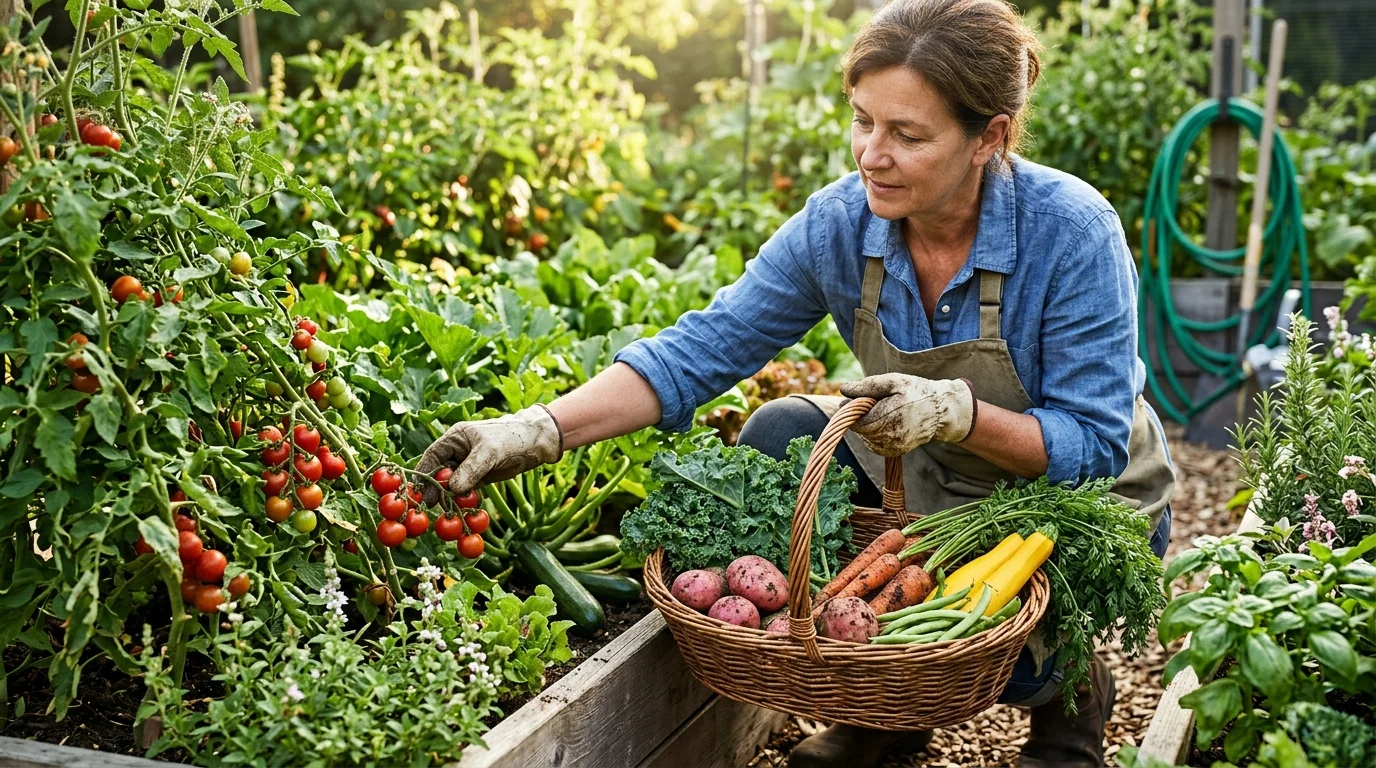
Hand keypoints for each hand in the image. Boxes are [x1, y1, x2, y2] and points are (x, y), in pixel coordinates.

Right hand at [414, 405, 563, 503]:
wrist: (535, 443)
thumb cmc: (511, 438)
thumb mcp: (490, 451)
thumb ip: (471, 469)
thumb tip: (453, 488)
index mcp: (454, 439)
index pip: (432, 457)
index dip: (423, 474)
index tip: (417, 492)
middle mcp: (457, 453)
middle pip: (438, 473)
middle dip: (433, 490)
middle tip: (429, 508)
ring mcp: (467, 467)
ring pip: (451, 485)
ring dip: (448, 499)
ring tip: (445, 513)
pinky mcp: (478, 479)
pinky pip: (465, 492)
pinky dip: (463, 502)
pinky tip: (462, 513)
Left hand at [839, 373, 974, 456]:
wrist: (939, 412)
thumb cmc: (915, 392)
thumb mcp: (893, 381)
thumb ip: (867, 386)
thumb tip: (843, 390)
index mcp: (891, 416)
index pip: (858, 421)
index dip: (852, 411)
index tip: (856, 400)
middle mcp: (892, 435)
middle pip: (860, 429)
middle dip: (861, 416)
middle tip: (873, 404)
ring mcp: (893, 446)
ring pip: (865, 437)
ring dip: (867, 425)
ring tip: (882, 412)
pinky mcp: (894, 452)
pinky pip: (873, 444)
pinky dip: (873, 433)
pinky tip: (884, 423)